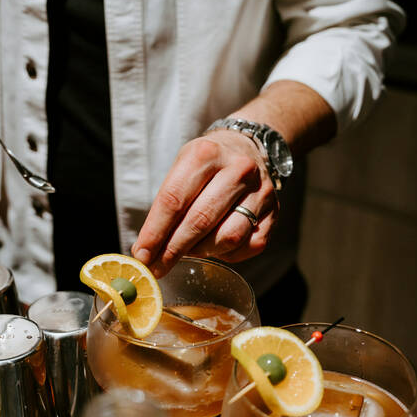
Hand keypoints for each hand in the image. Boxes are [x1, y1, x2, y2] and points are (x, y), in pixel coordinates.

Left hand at [131, 129, 278, 277]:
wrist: (246, 148)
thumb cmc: (206, 165)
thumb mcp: (181, 169)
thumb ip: (166, 207)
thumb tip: (147, 251)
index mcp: (205, 154)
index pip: (174, 200)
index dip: (155, 232)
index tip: (141, 256)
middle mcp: (237, 170)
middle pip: (199, 221)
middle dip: (173, 250)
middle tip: (156, 268)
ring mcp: (260, 192)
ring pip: (227, 238)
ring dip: (201, 251)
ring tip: (187, 250)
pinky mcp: (274, 213)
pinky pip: (248, 246)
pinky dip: (226, 254)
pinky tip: (214, 247)